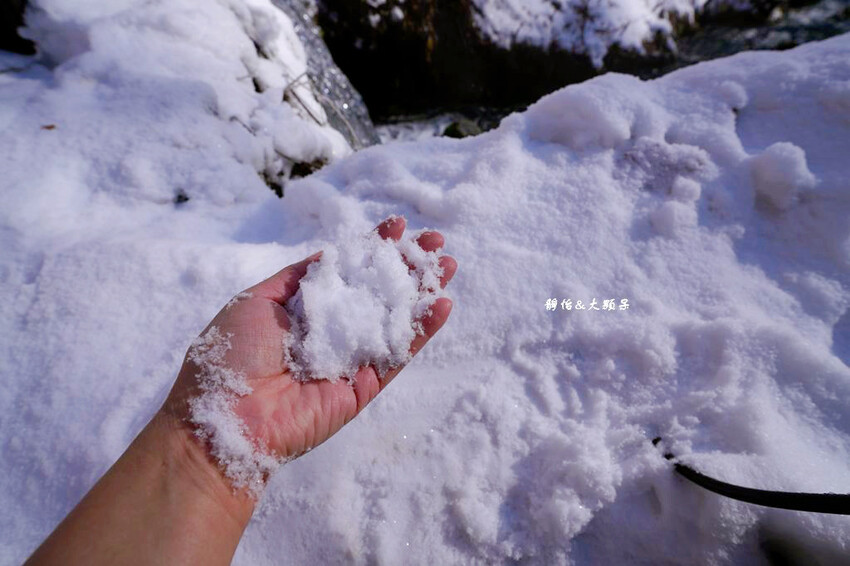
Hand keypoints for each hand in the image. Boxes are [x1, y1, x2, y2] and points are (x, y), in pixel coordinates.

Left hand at [163, 216, 456, 465]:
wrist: (224, 417)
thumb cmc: (231, 355)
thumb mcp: (257, 300)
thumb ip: (299, 278)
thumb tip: (331, 254)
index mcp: (306, 309)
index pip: (348, 271)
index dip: (373, 247)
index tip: (399, 226)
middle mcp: (332, 331)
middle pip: (378, 292)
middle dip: (407, 265)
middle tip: (436, 241)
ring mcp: (351, 359)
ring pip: (395, 320)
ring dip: (423, 292)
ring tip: (448, 265)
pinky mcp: (365, 387)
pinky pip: (397, 355)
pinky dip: (421, 331)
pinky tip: (442, 304)